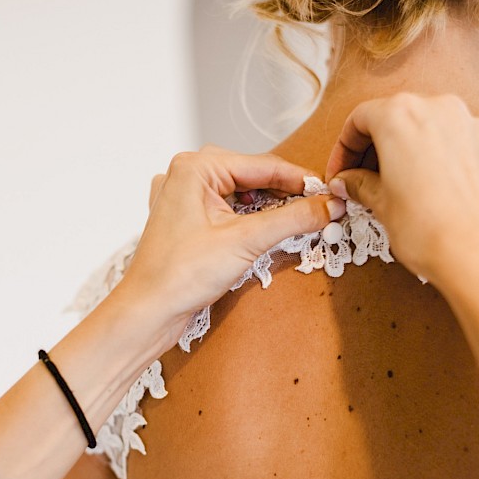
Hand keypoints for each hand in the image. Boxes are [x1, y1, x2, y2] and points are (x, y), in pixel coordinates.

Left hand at [115, 147, 341, 347]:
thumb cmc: (177, 277)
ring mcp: (183, 197)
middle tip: (320, 207)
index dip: (300, 179)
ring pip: (239, 191)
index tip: (330, 192)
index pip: (262, 165)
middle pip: (252, 175)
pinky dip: (249, 216)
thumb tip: (327, 206)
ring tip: (299, 218)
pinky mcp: (185, 219)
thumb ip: (292, 219)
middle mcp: (185, 175)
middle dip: (286, 192)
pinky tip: (266, 228)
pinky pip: (226, 207)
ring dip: (269, 205)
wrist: (148, 312)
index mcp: (194, 168)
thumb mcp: (245, 242)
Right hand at [325, 93, 478, 285]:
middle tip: (362, 180)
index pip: (360, 119)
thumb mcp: (381, 205)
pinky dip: (437, 157)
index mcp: (400, 116)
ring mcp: (469, 124)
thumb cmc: (430, 229)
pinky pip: (455, 142)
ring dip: (407, 151)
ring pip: (427, 128)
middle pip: (395, 117)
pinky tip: (431, 189)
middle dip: (375, 148)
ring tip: (396, 186)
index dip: (344, 148)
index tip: (340, 172)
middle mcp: (437, 108)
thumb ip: (359, 185)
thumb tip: (347, 182)